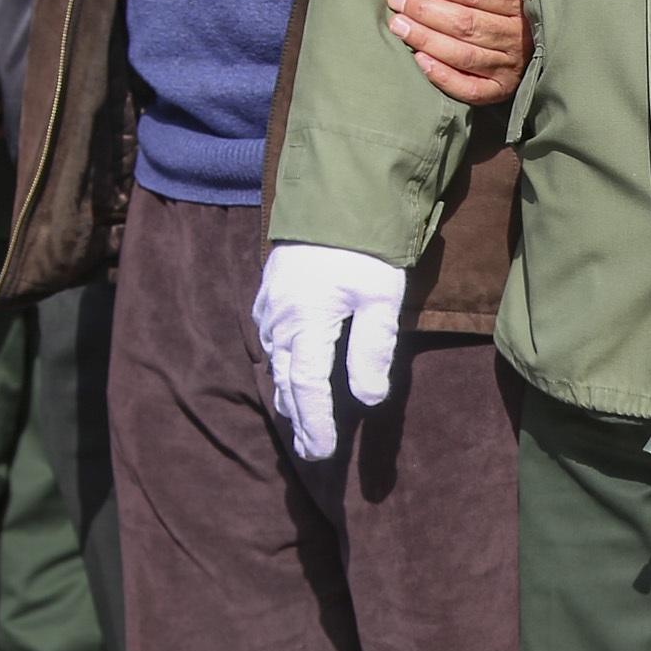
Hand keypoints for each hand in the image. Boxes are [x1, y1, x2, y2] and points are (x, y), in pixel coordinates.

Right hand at [254, 244, 406, 460]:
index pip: (308, 389)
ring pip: (277, 366)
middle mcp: (279, 322)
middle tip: (313, 453)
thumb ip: (374, 349)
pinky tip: (294, 380)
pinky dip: (285, 371)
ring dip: (291, 398)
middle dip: (301, 421)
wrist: (330, 197)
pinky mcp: (269, 297)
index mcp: (305, 324)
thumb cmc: (362, 247)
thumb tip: (369, 399)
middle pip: (288, 385)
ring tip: (305, 426)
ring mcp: (269, 310)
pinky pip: (273, 346)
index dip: (317, 423)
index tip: (325, 452)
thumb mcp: (381, 297)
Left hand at [390, 0, 529, 106]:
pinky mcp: (500, 91)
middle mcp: (517, 38)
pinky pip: (470, 88)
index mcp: (521, 5)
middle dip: (425, 9)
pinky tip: (419, 60)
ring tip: (398, 24)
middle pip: (465, 23)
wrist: (542, 41)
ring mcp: (510, 68)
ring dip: (425, 39)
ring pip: (463, 54)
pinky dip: (443, 76)